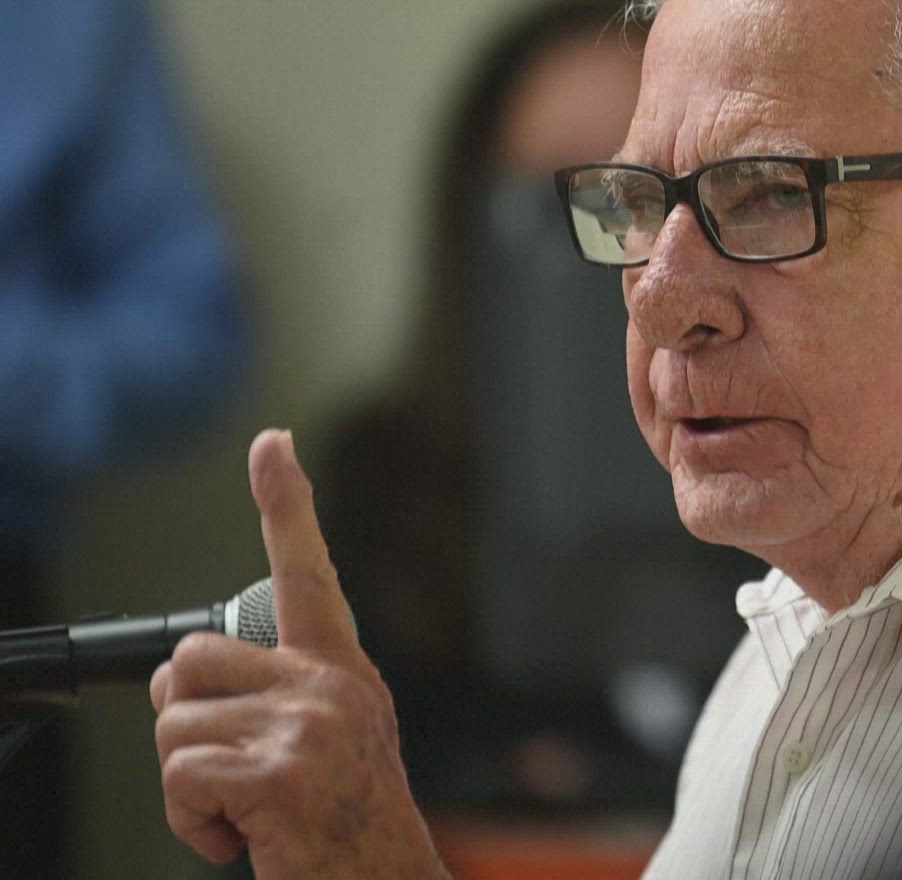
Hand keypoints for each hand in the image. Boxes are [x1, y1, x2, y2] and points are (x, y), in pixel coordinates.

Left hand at [150, 429, 449, 877]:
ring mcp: (308, 725)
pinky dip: (191, 823)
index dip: (287, 502)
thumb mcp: (324, 745)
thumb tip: (185, 683)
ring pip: (175, 725)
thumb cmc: (346, 829)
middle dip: (186, 722)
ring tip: (244, 814)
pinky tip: (242, 838)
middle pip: (193, 662)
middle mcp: (331, 686)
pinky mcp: (280, 772)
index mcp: (342, 673)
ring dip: (189, 786)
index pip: (309, 572)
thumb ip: (274, 697)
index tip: (273, 443)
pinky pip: (181, 776)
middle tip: (227, 773)